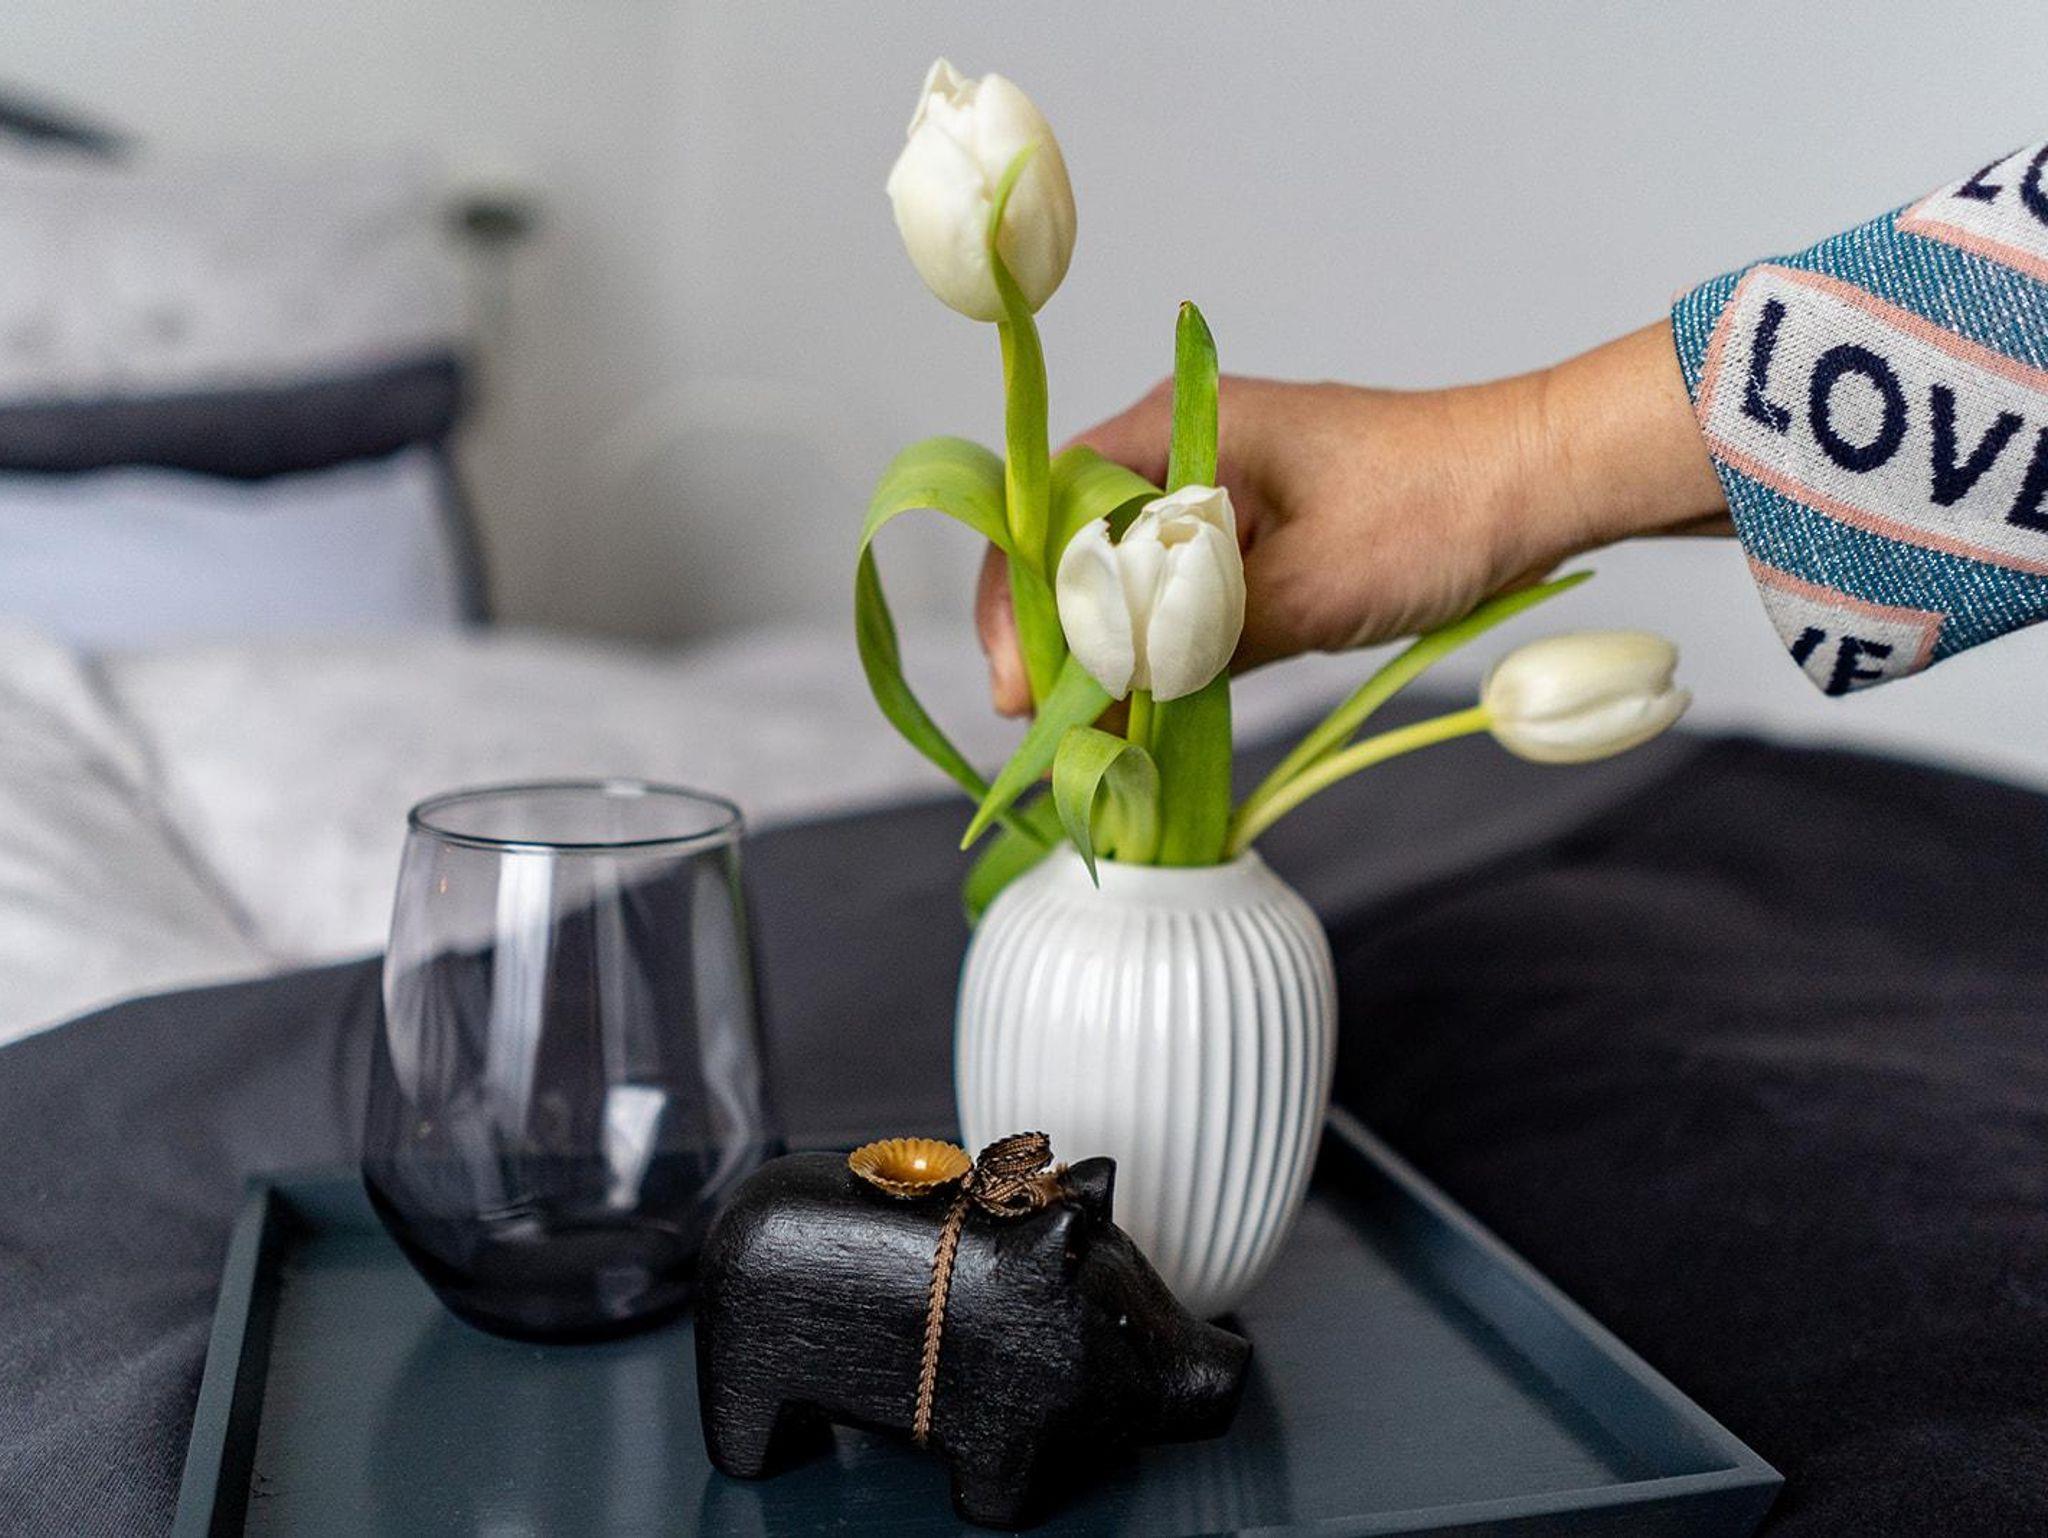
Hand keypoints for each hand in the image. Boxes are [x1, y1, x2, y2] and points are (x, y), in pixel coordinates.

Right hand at [977, 320, 1727, 715]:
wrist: (1540, 483)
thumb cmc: (1435, 506)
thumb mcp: (1306, 585)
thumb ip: (1199, 637)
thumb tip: (1109, 696)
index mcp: (1176, 430)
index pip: (1047, 510)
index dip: (1021, 601)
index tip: (1025, 687)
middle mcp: (1179, 454)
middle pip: (1072, 550)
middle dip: (1053, 640)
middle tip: (1049, 730)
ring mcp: (1213, 498)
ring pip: (1121, 583)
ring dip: (1103, 657)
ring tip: (1090, 740)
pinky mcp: (1249, 543)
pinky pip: (1175, 602)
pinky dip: (1158, 657)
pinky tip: (1146, 718)